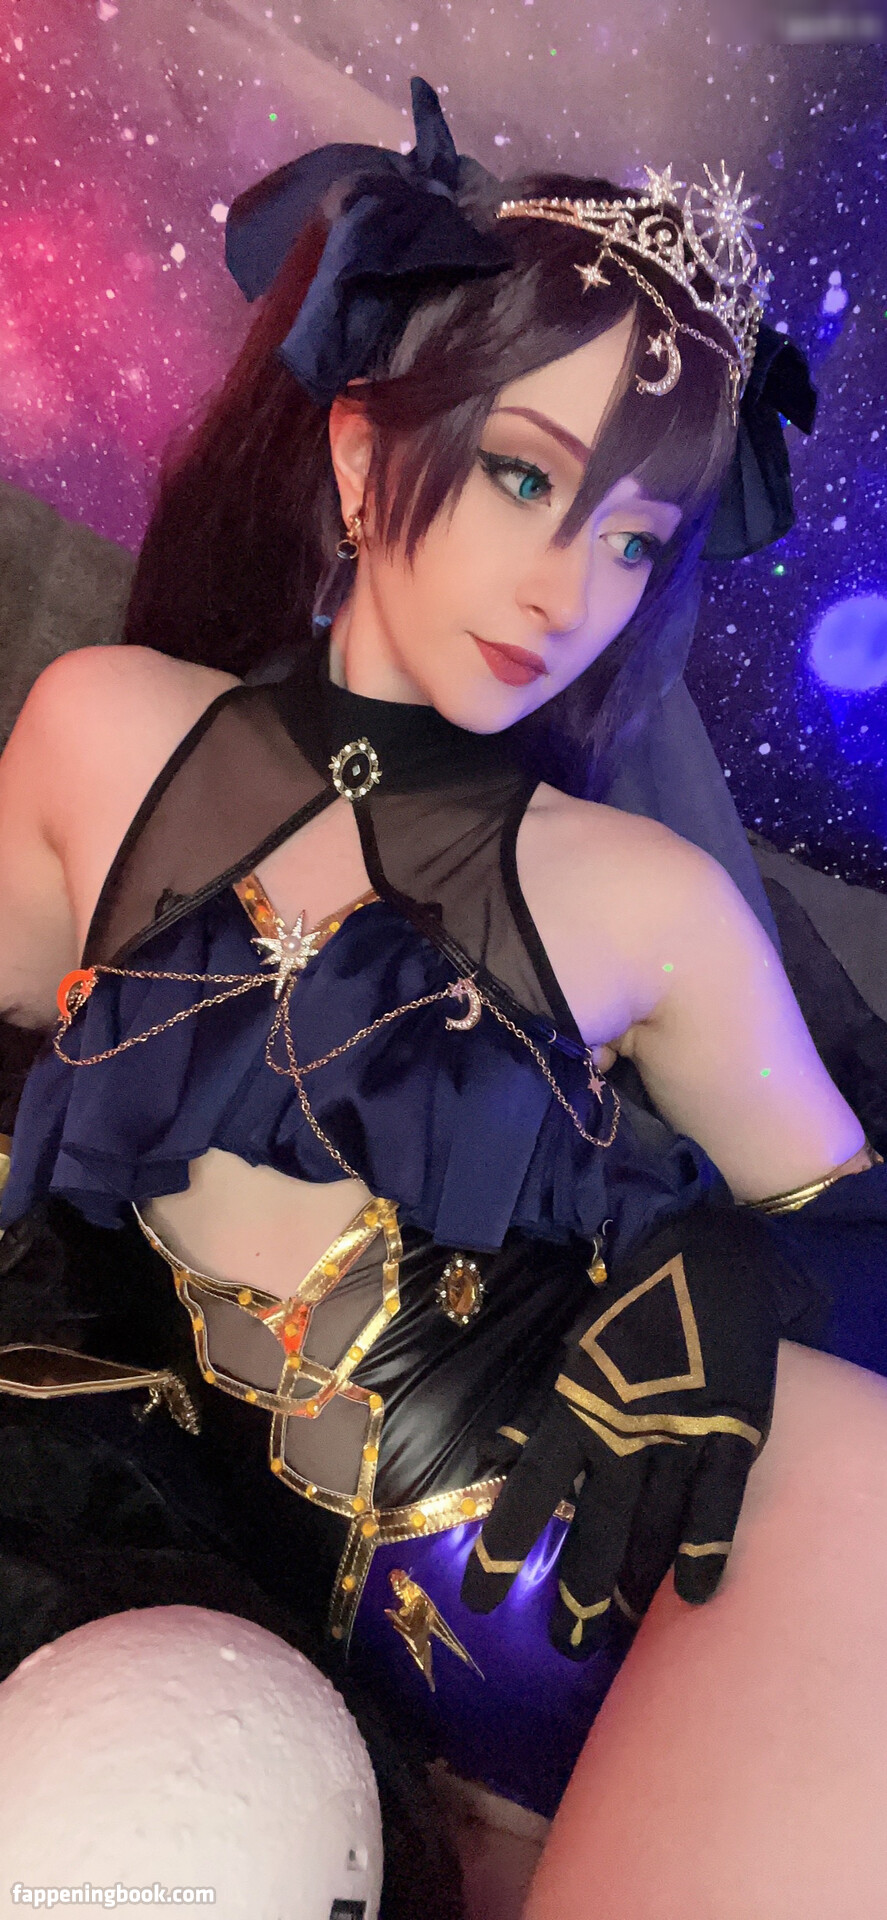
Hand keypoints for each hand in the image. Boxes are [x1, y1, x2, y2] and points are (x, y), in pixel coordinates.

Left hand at [460, 1204, 786, 1657]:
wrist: (705, 1259)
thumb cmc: (632, 1307)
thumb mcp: (572, 1353)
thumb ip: (542, 1408)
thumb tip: (495, 1451)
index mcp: (577, 1404)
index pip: (534, 1485)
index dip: (508, 1542)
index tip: (484, 1599)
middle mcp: (622, 1427)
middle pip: (597, 1523)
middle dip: (580, 1587)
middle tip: (566, 1645)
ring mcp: (679, 1431)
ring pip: (653, 1521)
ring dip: (635, 1578)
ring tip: (618, 1629)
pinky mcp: (731, 1429)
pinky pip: (718, 1500)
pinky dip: (706, 1546)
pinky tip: (695, 1593)